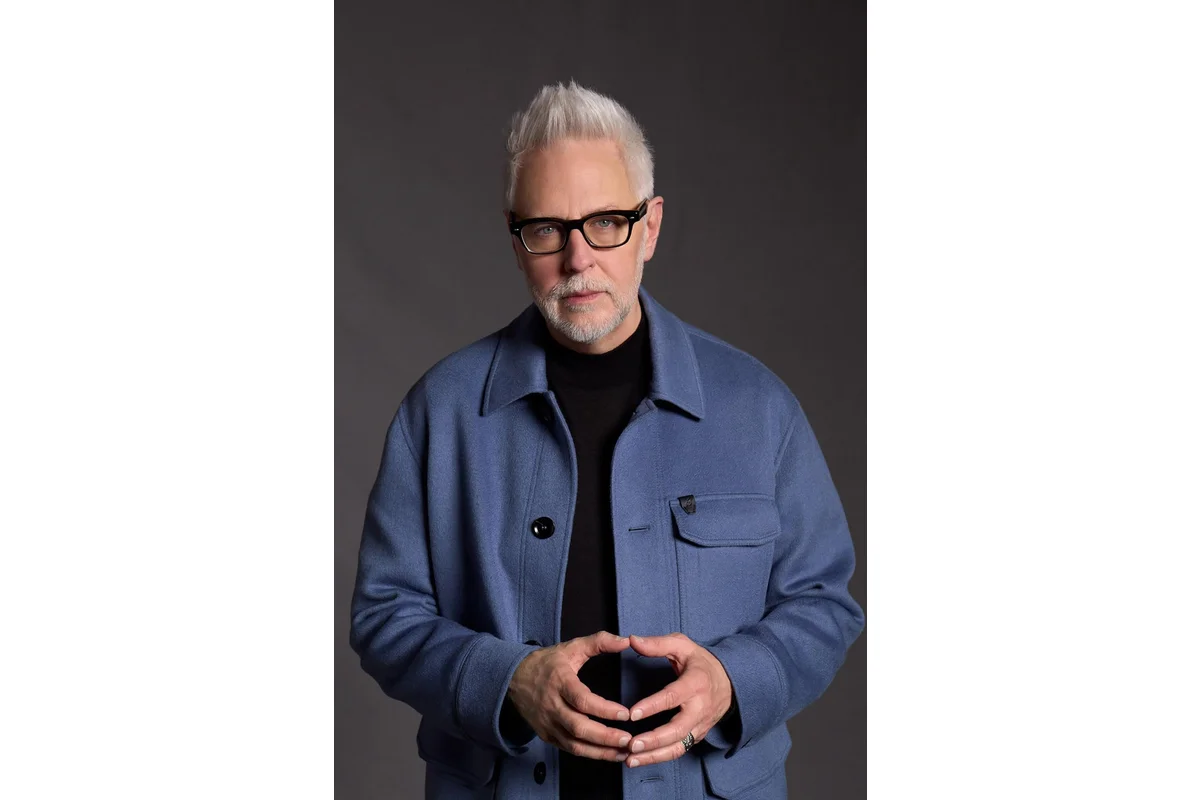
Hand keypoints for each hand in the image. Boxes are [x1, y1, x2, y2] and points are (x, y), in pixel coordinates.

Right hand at [507, 631, 633, 760]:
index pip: (582, 700)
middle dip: (605, 737)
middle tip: (629, 740)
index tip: (626, 714)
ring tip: (624, 753)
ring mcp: (548, 723)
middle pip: (579, 727)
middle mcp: (552, 705)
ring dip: (600, 752)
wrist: (513, 677)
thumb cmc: (547, 663)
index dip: (604, 709)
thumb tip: (625, 641)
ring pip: (574, 744)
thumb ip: (599, 642)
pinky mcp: (547, 735)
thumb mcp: (571, 647)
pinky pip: (569, 749)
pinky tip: (608, 754)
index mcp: (560, 682)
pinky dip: (589, 754)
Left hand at [623, 633, 732, 767]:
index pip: (673, 697)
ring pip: (679, 745)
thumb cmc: (700, 663)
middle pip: (678, 729)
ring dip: (654, 755)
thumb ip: (657, 644)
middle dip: (654, 740)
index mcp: (695, 683)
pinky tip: (640, 760)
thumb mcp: (682, 646)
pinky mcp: (698, 735)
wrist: (730, 682)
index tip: (632, 713)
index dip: (652, 706)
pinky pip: (679, 750)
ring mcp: (700, 724)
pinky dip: (660, 758)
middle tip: (631, 745)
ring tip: (630, 759)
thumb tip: (632, 640)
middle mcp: (700, 707)